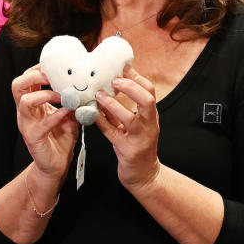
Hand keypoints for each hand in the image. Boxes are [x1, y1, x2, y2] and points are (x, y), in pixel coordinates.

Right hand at [12, 65, 78, 180]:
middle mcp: (25, 112)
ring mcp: (26, 124)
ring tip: (62, 96)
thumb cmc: (61, 138)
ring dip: (46, 94)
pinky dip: (56, 115)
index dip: (37, 69)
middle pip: (17, 85)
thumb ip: (73, 100)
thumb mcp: (68, 114)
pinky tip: (68, 112)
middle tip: (53, 76)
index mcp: (31, 103)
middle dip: (35, 76)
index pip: (26, 79)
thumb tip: (87, 84)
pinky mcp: (33, 137)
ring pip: (25, 101)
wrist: (56, 165)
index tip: (55, 66)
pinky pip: (41, 124)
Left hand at [95, 65, 159, 191]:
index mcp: (151, 116)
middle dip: (130, 88)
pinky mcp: (128, 151)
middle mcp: (149, 125)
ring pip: (129, 118)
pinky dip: (102, 123)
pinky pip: (113, 134)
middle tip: (114, 80)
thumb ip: (126, 109)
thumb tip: (110, 88)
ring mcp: (140, 139)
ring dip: (112, 105)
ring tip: (99, 96)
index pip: (150, 92)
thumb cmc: (138, 146)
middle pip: (147, 101)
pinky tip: (92, 115)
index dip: (137, 78)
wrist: (144, 176)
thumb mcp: (137, 126)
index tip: (123, 67)